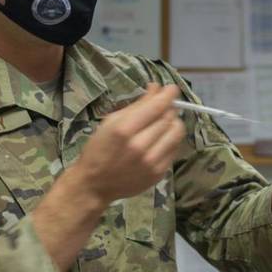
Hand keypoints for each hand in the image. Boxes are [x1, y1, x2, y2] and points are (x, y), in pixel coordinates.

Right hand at [71, 83, 185, 204]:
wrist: (95, 184)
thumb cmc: (99, 149)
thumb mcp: (111, 121)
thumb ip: (137, 105)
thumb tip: (157, 88)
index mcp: (125, 130)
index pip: (157, 106)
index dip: (169, 94)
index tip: (171, 88)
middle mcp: (141, 146)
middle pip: (169, 118)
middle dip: (170, 108)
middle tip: (164, 106)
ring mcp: (152, 162)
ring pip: (177, 133)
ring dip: (174, 123)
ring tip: (164, 123)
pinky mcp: (159, 173)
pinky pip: (175, 149)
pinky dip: (171, 140)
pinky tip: (160, 139)